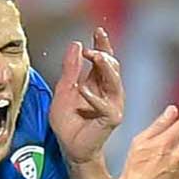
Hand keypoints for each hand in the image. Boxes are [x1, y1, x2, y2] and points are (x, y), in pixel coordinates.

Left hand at [49, 27, 123, 162]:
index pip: (104, 59)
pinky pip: (105, 105)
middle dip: (103, 53)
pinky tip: (83, 89)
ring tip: (92, 56)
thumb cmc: (68, 123)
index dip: (103, 45)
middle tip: (90, 48)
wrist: (70, 147)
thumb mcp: (64, 90)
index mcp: (98, 83)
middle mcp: (109, 92)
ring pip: (114, 81)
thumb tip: (76, 44)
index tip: (98, 31)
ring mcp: (113, 104)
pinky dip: (94, 97)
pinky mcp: (111, 118)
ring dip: (104, 67)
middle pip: (112, 66)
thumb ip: (70, 70)